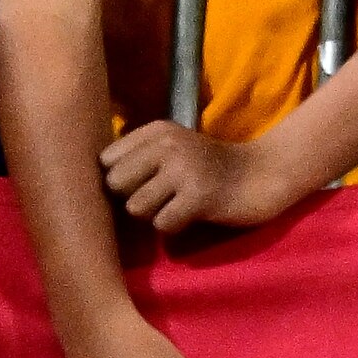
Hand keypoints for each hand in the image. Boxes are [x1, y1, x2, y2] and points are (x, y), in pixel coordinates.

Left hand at [103, 115, 310, 233]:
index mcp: (157, 130)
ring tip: (179, 205)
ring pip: (136, 207)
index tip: (143, 183)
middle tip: (162, 198)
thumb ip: (137, 157)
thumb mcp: (173, 149)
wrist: (264, 174)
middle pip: (115, 185)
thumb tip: (94, 181)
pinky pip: (162, 224)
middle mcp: (167, 144)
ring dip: (154, 214)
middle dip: (133, 198)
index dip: (120, 179)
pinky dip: (175, 227)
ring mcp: (184, 169)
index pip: (106, 160)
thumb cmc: (211, 167)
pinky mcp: (199, 196)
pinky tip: (193, 215)